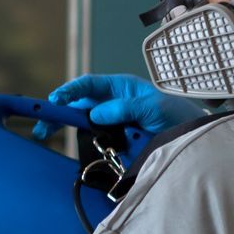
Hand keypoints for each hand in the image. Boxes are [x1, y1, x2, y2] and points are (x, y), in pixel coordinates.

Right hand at [30, 73, 203, 138]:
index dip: (70, 91)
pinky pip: (94, 141)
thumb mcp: (152, 107)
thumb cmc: (176, 113)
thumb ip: (125, 108)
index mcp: (119, 87)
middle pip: (78, 104)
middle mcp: (111, 102)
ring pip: (81, 123)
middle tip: (41, 125)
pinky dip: (82, 144)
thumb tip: (95, 114)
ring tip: (44, 135)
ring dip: (64, 128)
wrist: (192, 136)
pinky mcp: (114, 139)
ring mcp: (111, 121)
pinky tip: (72, 148)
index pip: (88, 85)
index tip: (56, 100)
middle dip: (57, 112)